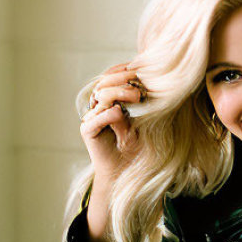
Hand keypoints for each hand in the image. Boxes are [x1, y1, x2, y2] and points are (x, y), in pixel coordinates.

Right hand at [79, 63, 148, 241]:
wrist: (128, 174)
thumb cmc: (141, 148)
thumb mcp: (147, 122)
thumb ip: (144, 103)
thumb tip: (153, 82)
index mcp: (111, 100)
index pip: (112, 75)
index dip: (124, 69)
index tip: (142, 67)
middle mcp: (99, 106)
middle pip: (105, 81)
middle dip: (123, 78)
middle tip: (140, 83)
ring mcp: (92, 117)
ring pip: (101, 95)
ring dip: (119, 92)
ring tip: (138, 97)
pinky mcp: (88, 131)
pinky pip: (96, 118)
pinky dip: (108, 113)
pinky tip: (121, 113)